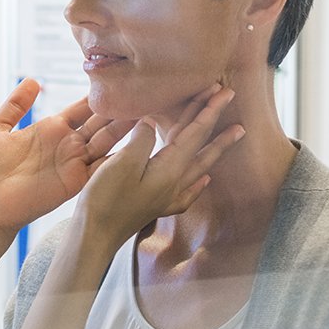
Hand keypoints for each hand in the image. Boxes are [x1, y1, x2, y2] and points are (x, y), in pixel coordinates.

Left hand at [0, 78, 135, 231]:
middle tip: (142, 92)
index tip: (117, 80)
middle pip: (100, 123)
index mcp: (50, 131)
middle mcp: (66, 146)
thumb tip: (33, 81)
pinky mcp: (75, 182)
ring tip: (147, 110)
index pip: (82, 109)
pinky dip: (120, 156)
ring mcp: (73, 164)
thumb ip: (15, 106)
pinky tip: (137, 142)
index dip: (98, 97)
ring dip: (125, 128)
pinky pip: (102, 167)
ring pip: (106, 141)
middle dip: (119, 109)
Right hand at [74, 85, 244, 241]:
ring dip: (215, 147)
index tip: (224, 91)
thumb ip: (141, 139)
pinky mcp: (157, 206)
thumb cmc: (106, 200)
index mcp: (169, 169)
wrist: (95, 237)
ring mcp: (168, 196)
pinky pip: (188, 190)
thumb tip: (150, 122)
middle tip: (230, 99)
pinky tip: (206, 179)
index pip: (195, 133)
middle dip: (215, 121)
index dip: (209, 110)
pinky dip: (200, 182)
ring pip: (199, 165)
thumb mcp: (122, 163)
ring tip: (233, 134)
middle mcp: (175, 182)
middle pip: (201, 146)